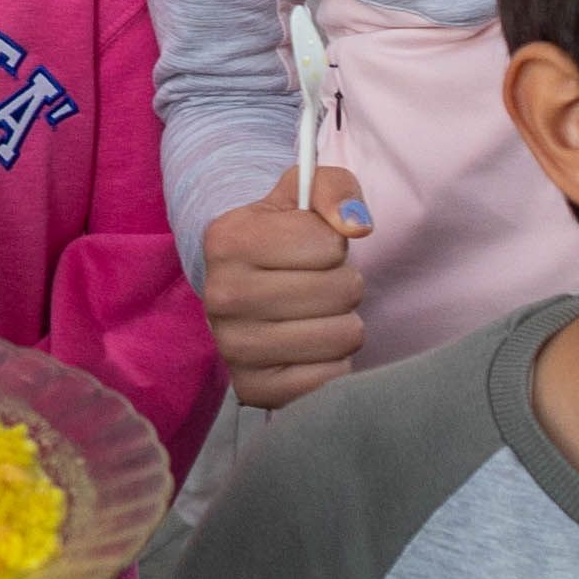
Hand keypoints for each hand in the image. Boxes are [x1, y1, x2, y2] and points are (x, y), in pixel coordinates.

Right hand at [202, 166, 368, 410]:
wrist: (245, 284)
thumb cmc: (284, 234)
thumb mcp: (305, 192)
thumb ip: (336, 189)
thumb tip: (357, 224)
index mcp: (228, 240)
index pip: (329, 244)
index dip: (334, 244)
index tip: (311, 247)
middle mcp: (221, 296)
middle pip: (340, 292)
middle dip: (344, 284)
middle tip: (319, 284)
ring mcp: (232, 348)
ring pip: (341, 336)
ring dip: (343, 323)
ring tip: (316, 314)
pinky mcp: (253, 389)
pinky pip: (330, 379)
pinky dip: (334, 363)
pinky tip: (311, 348)